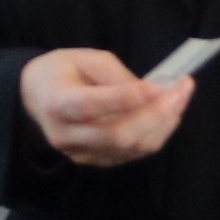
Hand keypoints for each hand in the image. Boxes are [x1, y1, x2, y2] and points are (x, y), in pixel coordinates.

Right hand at [20, 47, 191, 166]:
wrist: (38, 97)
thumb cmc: (63, 72)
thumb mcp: (85, 58)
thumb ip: (115, 75)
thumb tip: (151, 91)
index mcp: (57, 102)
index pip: (90, 106)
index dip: (124, 99)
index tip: (157, 86)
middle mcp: (66, 134)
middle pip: (117, 134)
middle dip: (156, 113)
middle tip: (181, 89)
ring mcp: (81, 153)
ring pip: (131, 147)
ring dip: (163, 124)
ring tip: (180, 97)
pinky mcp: (96, 160)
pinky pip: (134, 153)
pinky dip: (157, 133)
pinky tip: (169, 113)